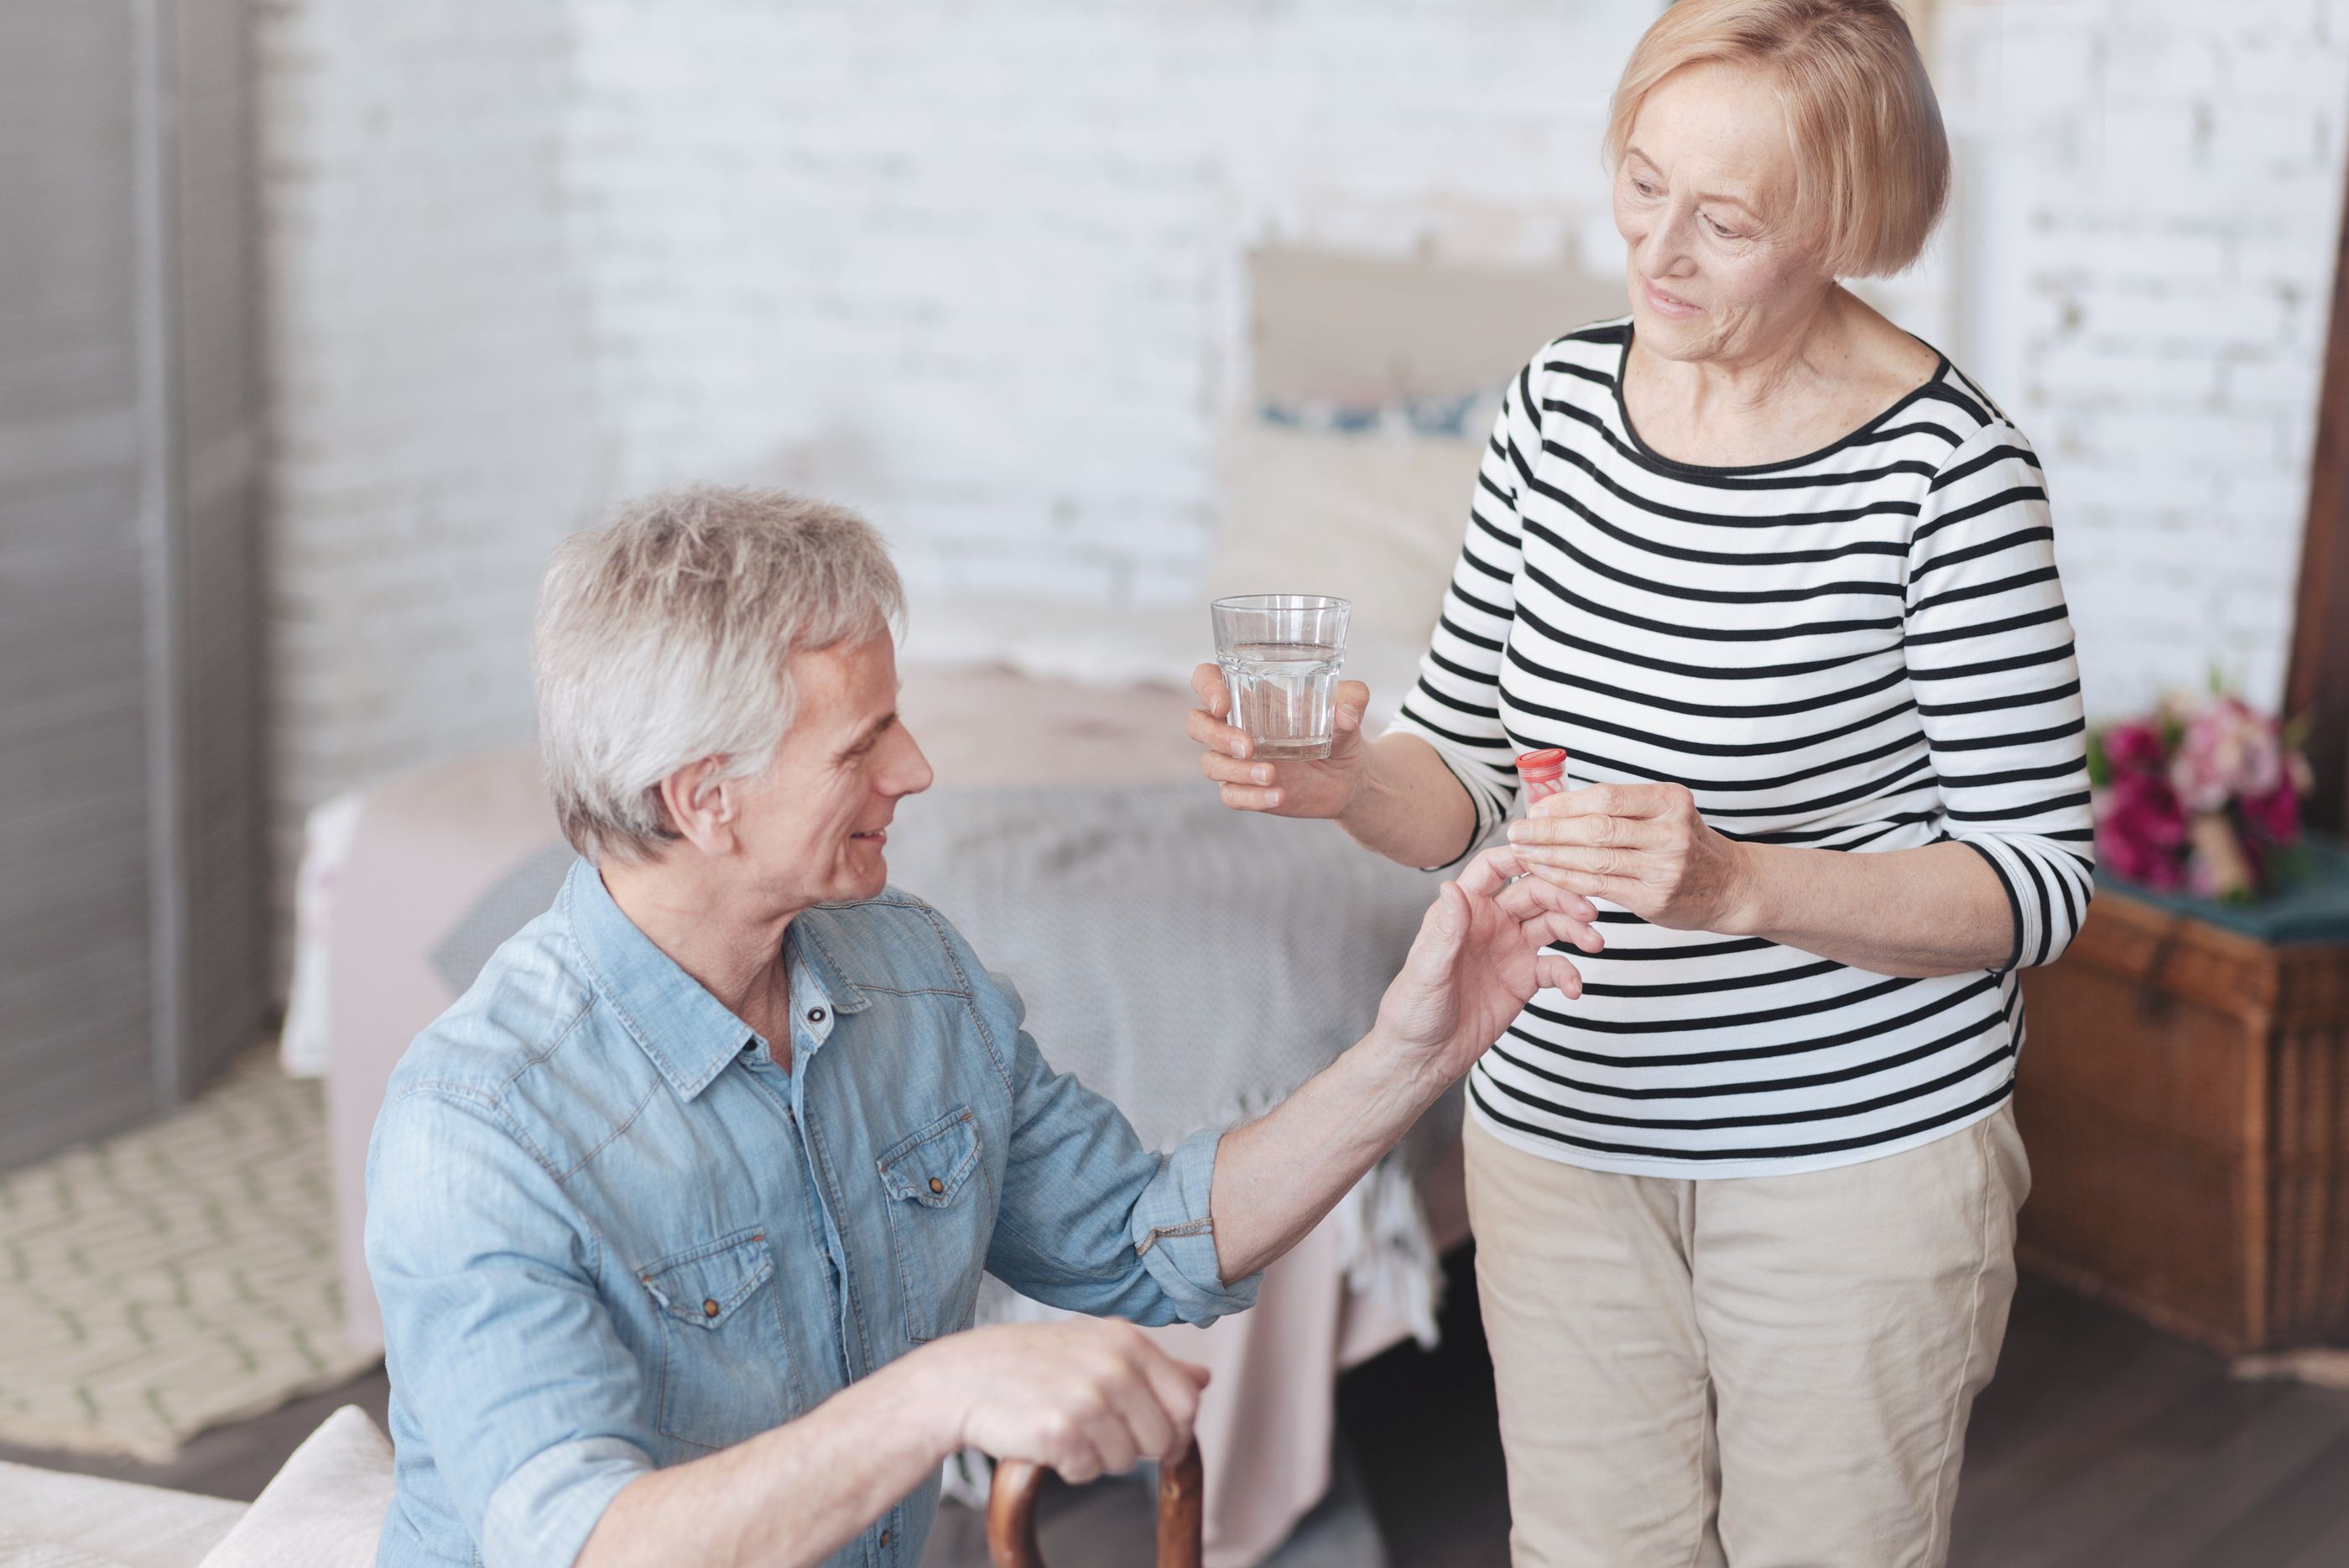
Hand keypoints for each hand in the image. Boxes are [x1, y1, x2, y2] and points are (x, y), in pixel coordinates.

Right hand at [920, 1319, 1209, 1484]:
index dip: (1176, 1429)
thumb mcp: (1095, 1346)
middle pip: (1163, 1439)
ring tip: (1066, 1427)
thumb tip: (1204, 1379)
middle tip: (1095, 1430)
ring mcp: (1087, 1398)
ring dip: (1098, 1457)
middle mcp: (1113, 1366)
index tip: (1154, 1438)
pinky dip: (1070, 1468)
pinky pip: (1088, 1472)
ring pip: (1126, 1461)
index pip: (1187, 1401)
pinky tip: (1047, 1440)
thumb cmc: (1031, 1362)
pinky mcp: (1060, 1433)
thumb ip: (1153, 1364)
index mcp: (1127, 1341)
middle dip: (1135, 1447)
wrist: (962, 1378)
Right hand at [1187, 662, 1370, 818]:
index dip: (1207, 688)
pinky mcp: (1245, 789)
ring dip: (1237, 771)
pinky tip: (1278, 796)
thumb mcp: (1350, 710)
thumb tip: (1348, 712)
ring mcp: (1237, 760)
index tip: (1223, 703)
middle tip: (1249, 747)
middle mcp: (1236, 726)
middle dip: (1216, 735)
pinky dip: (1251, 798)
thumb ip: (1352, 700)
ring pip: (1211, 763)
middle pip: (1197, 724)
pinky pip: (1231, 796)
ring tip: (1272, 775)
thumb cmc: (1340, 730)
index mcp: (1250, 696)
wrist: (1349, 776)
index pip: (1206, 680)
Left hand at [1372, 846, 1604, 1085]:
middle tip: (1589, 910)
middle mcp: (1491, 923)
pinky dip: (1569, 974)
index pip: (1493, 868)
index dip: (1521, 855)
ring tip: (1595, 943)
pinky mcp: (1524, 979)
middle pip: (1534, 894)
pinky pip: (1555, 967)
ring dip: (1576, 930)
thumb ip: (1444, 930)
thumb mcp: (1426, 969)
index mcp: (1463, 910)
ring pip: (1552, 925)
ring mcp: (1510, 949)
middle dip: (1564, 897)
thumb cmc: (1412, 1009)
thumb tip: (1450, 886)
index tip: (1551, 853)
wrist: (1424, 1057)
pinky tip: (1573, 989)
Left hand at [1505, 782, 1756, 931]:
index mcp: (1670, 800)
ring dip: (1550, 856)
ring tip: (1522, 853)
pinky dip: (1566, 880)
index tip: (1536, 808)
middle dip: (1549, 831)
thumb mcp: (1665, 812)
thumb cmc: (1685, 843)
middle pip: (1596, 828)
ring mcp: (1664, 868)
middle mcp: (1670, 832)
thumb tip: (1554, 803)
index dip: (1566, 803)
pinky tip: (1544, 874)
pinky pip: (1599, 887)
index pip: (1607, 796)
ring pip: (1594, 860)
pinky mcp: (1654, 899)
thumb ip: (1620, 808)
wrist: (1731, 886)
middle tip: (1516, 831)